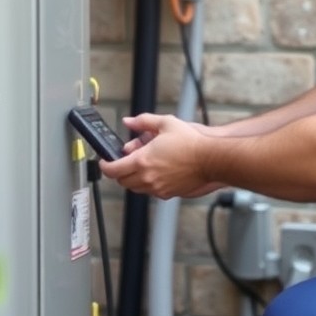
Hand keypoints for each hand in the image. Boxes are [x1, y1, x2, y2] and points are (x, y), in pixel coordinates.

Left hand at [99, 113, 217, 198]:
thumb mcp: (165, 123)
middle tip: (123, 162)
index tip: (105, 161)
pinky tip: (156, 172)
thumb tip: (129, 121)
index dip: (105, 166)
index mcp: (142, 161)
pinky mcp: (168, 193)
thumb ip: (143, 121)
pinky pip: (150, 191)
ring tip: (142, 165)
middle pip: (122, 181)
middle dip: (119, 172)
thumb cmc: (191, 143)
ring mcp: (158, 187)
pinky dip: (148, 184)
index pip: (113, 170)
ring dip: (133, 178)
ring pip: (135, 188)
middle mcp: (147, 177)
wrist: (210, 159)